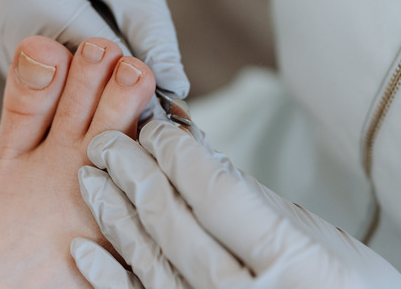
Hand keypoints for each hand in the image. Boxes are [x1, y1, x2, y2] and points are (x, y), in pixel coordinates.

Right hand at [0, 0, 188, 99]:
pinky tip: (92, 81)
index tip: (164, 111)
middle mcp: (3, 18)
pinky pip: (41, 80)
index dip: (131, 79)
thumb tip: (176, 92)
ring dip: (86, 92)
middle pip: (67, 77)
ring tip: (122, 96)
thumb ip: (155, 38)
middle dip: (108, 92)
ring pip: (52, 86)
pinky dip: (69, 84)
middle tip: (148, 110)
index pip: (91, 53)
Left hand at [72, 120, 400, 287]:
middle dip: (133, 171)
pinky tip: (83, 248)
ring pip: (147, 257)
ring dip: (112, 213)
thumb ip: (252, 196)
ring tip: (89, 176)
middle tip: (107, 139)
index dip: (178, 154)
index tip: (158, 127)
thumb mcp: (317, 237)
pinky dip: (107, 275)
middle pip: (171, 219)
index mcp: (288, 260)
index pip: (215, 192)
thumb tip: (193, 147)